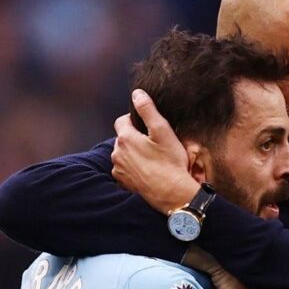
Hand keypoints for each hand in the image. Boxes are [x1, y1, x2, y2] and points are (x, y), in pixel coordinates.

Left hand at [111, 89, 199, 213]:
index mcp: (125, 139)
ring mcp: (118, 170)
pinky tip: (147, 171)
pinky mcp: (123, 183)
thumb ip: (148, 110)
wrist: (172, 194)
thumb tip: (137, 93)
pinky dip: (133, 168)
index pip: (122, 121)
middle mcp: (117, 154)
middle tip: (153, 144)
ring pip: (123, 154)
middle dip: (134, 138)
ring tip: (152, 159)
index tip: (147, 127)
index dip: (134, 121)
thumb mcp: (163, 131)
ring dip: (133, 154)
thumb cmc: (170, 163)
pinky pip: (124, 169)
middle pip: (122, 138)